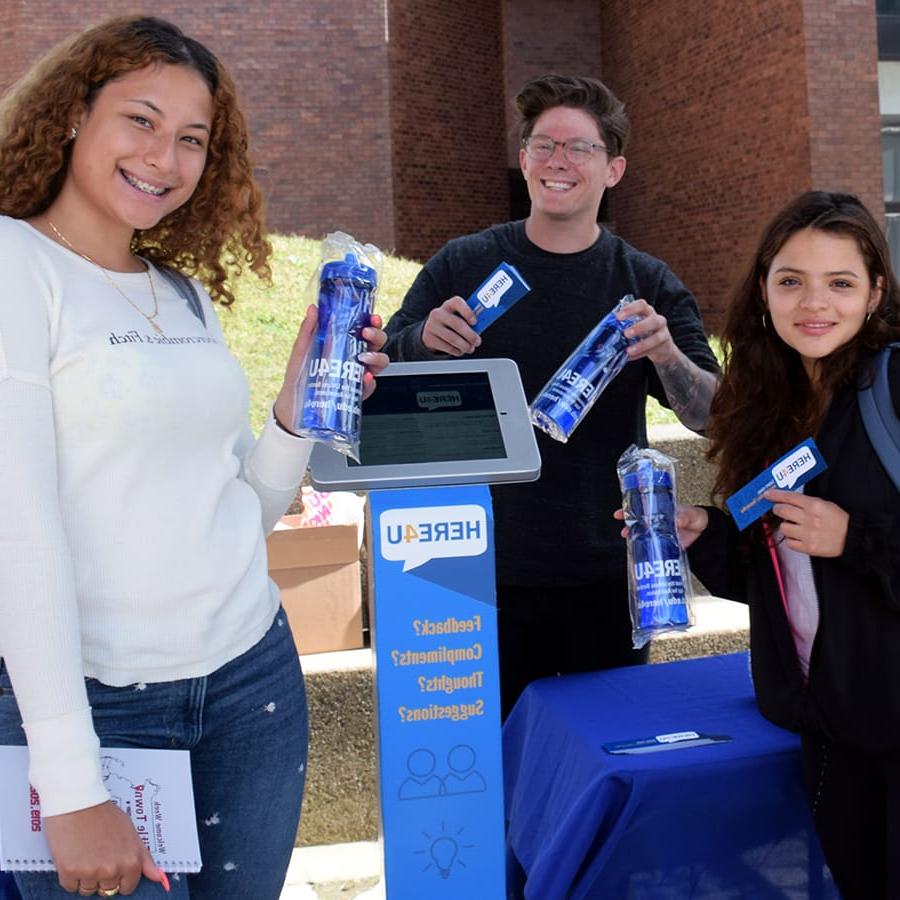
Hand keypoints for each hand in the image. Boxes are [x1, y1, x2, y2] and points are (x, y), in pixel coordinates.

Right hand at [45, 800, 164, 894]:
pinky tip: (73, 855)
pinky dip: (70, 875)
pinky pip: (70, 886)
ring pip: (88, 890)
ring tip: (85, 853)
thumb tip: (158, 877)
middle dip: (103, 876)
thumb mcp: (131, 833)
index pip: (128, 887)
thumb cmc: (104, 815)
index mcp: (131, 861)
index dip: (121, 877)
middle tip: (98, 854)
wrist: (78, 801)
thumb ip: (144, 858)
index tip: (114, 865)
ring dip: (85, 877)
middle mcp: (112, 869)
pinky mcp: (69, 872)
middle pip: (107, 890)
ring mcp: (90, 872)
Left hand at [273, 309, 389, 428]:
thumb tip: (313, 309)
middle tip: (366, 334)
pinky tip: (364, 378)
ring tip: (364, 357)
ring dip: (377, 357)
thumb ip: (308, 329)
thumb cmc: (298, 375)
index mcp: (345, 344)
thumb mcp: (302, 350)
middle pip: (376, 344)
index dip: (372, 322)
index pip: (364, 329)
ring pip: (380, 363)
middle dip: (377, 336)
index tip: (371, 317)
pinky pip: (370, 386)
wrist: (293, 404)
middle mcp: (354, 358)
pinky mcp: (356, 393)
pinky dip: (370, 382)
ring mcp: (357, 376)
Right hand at [421, 296, 480, 355]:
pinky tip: (461, 351)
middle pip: (457, 324)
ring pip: (452, 338)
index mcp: (449, 305)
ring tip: (470, 348)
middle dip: (470, 335)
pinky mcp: (429, 338)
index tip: (475, 322)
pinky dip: (456, 351)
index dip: (467, 312)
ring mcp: (432, 326)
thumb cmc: (451, 322)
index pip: (457, 303)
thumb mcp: (457, 316)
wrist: (430, 330)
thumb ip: (468, 320)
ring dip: (464, 345)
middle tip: (477, 341)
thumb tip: (481, 328)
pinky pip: (447, 347)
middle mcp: (438, 313)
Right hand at [614, 504, 707, 548]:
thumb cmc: (695, 518)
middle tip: (624, 530)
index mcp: (660, 510)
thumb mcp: (691, 514)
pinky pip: (650, 546)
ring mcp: (658, 532)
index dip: (629, 509)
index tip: (620, 512)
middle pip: (637, 522)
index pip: (641, 507)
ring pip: (642, 534)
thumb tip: (677, 520)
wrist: (704, 532)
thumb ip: (685, 516)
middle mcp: (656, 520)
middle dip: (628, 525)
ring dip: (634, 537)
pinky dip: (644, 549)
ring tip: (630, 540)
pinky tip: (639, 551)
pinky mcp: (663, 544)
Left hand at [618, 297, 678, 364]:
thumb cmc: (645, 334)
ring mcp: (663, 332)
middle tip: (626, 333)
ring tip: (629, 350)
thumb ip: (624, 327)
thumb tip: (606, 334)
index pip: (641, 305)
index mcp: (647, 312)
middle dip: (639, 327)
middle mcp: (657, 320)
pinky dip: (641, 354)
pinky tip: (631, 356)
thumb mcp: (635, 326)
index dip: (630, 309)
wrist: (663, 348)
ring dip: (641, 344)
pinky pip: (653, 350)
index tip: (619, 317)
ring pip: (656, 337)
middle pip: (652, 320)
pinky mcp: (665, 345)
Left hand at [763, 488, 848, 556]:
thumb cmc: (837, 520)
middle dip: (778, 509)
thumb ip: (804, 501)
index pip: (789, 497)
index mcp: (814, 506)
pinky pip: (788, 543)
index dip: (775, 495)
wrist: (851, 538)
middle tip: (780, 510)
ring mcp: (808, 534)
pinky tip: (799, 537)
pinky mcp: (808, 548)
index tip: (767, 495)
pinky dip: (791, 539)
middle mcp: (810, 519)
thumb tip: (785, 498)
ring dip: (786, 526)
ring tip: (795, 526)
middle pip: (781, 511)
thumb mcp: (824, 504)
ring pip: (783, 528)